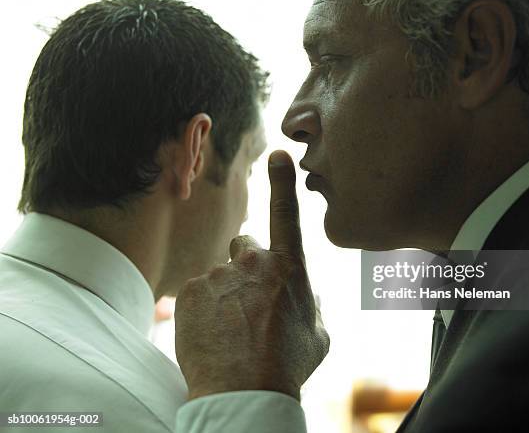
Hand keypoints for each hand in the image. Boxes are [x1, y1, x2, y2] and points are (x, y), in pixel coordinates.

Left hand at [174, 150, 329, 400]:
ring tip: (232, 334)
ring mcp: (220, 276)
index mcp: (289, 268)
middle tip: (249, 303)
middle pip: (244, 246)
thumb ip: (309, 304)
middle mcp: (254, 262)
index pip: (286, 215)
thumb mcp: (317, 334)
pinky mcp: (192, 293)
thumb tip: (301, 295)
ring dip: (226, 297)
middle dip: (246, 265)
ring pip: (222, 278)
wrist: (245, 392)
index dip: (283, 183)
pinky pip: (200, 296)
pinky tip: (214, 338)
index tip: (278, 155)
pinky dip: (205, 313)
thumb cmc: (287, 364)